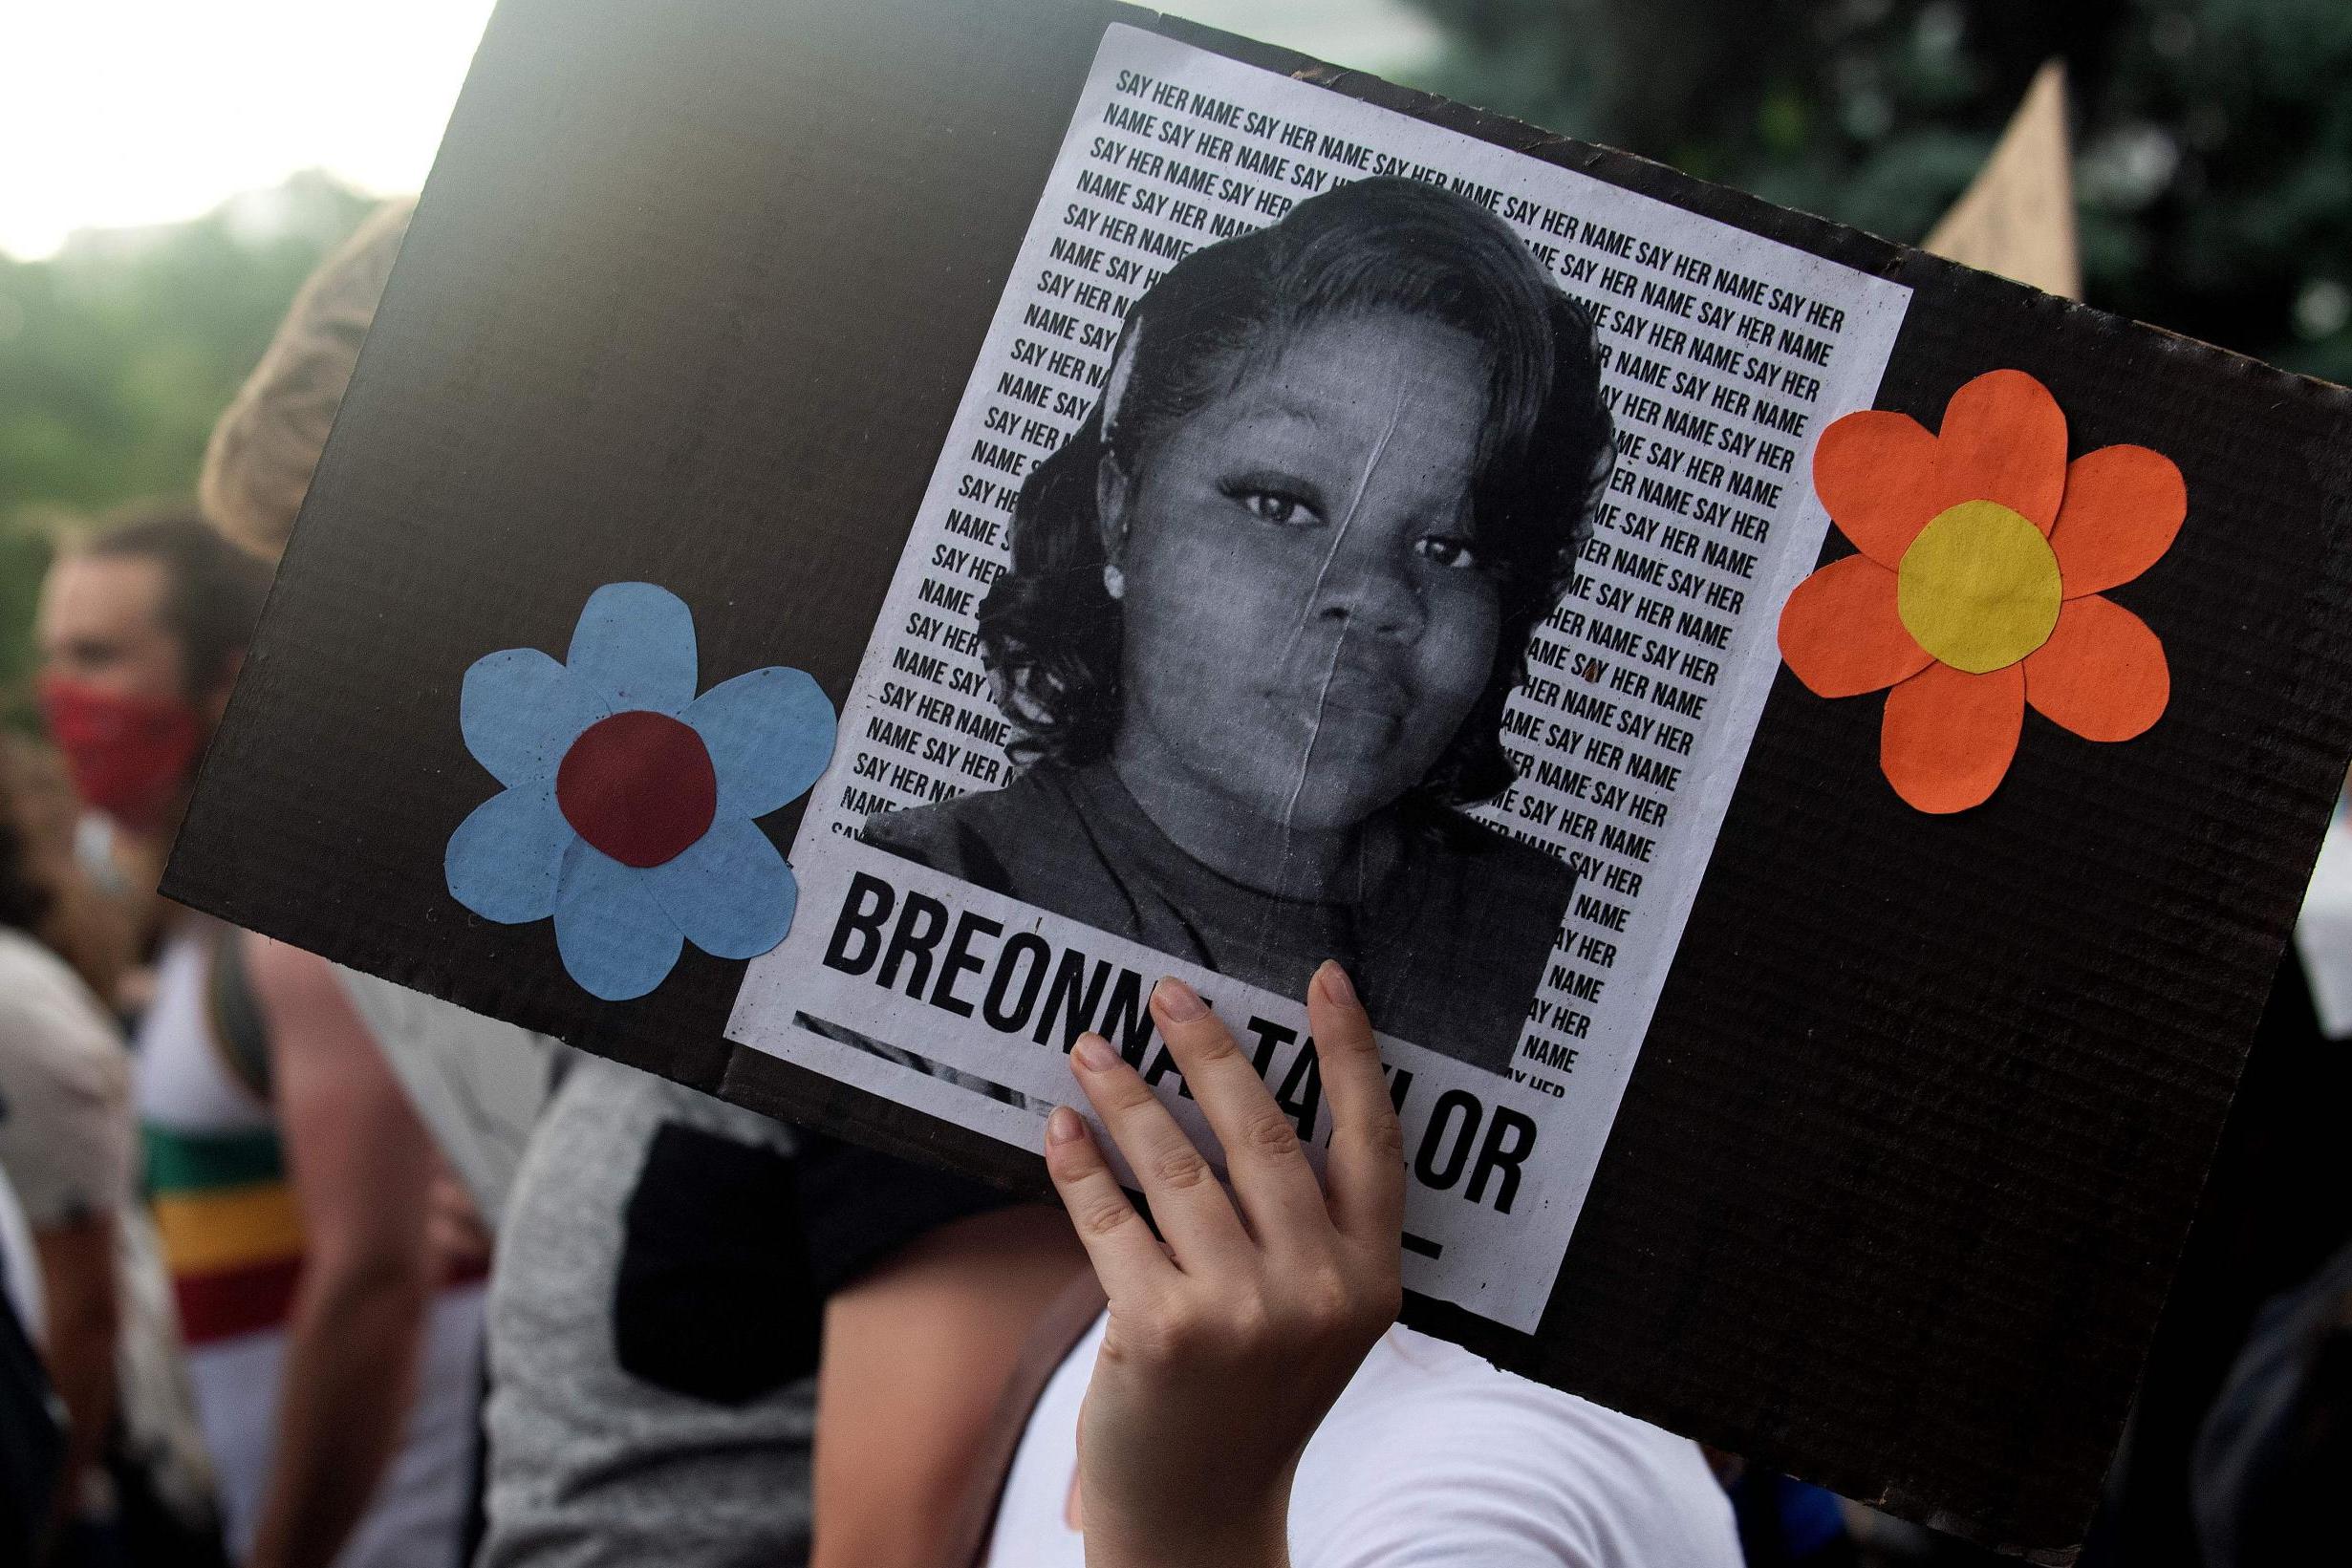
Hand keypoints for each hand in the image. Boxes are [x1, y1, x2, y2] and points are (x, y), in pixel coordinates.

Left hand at [1044, 962, 1405, 1567]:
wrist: (1202, 1512)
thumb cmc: (1252, 1395)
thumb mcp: (1318, 1317)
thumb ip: (1307, 1226)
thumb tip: (1233, 1091)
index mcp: (1372, 1277)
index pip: (1373, 1141)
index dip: (1352, 1052)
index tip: (1327, 979)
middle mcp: (1319, 1291)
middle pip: (1264, 1134)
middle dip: (1211, 1049)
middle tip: (1167, 992)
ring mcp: (1242, 1313)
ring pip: (1177, 1167)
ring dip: (1127, 1096)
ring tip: (1092, 1048)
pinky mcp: (1162, 1332)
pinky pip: (1112, 1221)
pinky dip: (1081, 1167)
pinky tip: (1061, 1128)